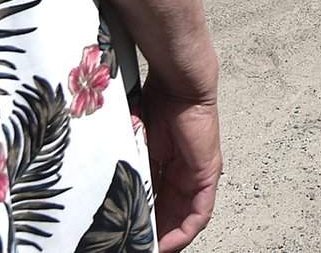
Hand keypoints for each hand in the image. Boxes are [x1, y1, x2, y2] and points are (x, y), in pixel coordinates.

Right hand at [135, 77, 221, 249]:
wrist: (177, 84)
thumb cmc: (156, 104)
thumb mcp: (136, 146)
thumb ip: (132, 169)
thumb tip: (113, 194)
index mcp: (166, 167)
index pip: (156, 204)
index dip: (144, 223)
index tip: (127, 237)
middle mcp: (184, 175)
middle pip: (171, 216)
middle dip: (154, 235)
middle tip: (134, 247)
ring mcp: (198, 176)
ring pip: (184, 219)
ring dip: (168, 237)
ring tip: (149, 250)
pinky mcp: (208, 175)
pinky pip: (199, 212)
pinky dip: (184, 231)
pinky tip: (168, 243)